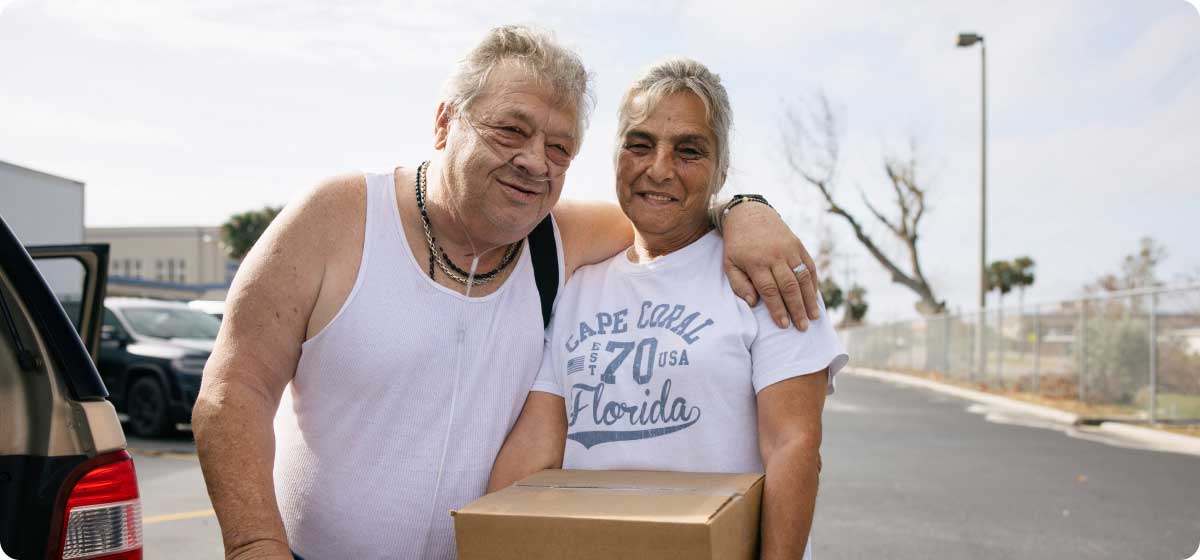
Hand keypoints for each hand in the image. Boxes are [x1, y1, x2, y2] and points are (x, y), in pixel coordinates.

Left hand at [721, 202, 820, 329]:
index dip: (778, 309)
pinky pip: (809, 266)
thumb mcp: (729, 263)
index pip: (770, 290)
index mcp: (756, 262)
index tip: (783, 325)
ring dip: (809, 299)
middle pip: (789, 287)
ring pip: (802, 277)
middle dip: (797, 309)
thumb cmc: (737, 244)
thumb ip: (739, 284)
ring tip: (814, 317)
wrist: (749, 214)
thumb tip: (753, 303)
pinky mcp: (798, 245)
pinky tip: (815, 297)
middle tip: (802, 327)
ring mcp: (789, 250)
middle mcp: (775, 256)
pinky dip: (813, 283)